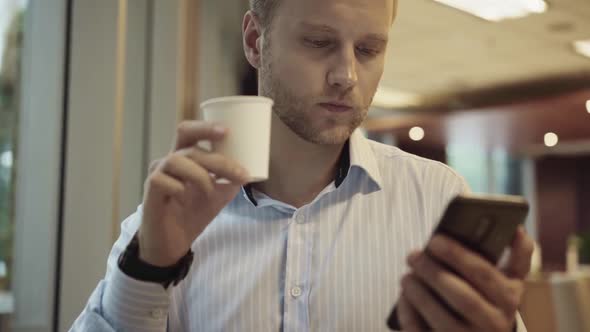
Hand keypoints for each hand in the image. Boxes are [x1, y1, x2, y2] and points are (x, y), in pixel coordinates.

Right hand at [138, 121, 250, 266]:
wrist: (173, 244)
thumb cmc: (192, 214)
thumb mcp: (218, 196)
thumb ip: (230, 182)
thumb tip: (246, 172)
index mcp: (186, 158)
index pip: (191, 132)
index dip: (205, 127)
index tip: (227, 131)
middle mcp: (169, 161)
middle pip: (187, 142)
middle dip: (216, 157)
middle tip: (237, 172)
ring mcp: (157, 174)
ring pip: (177, 160)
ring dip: (200, 175)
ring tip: (211, 193)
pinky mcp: (149, 190)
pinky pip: (162, 180)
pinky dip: (179, 189)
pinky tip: (185, 200)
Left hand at [398, 227, 533, 331]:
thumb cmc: (491, 302)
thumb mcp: (509, 282)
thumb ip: (517, 256)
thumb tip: (517, 229)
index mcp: (509, 300)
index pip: (484, 274)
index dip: (458, 255)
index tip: (435, 240)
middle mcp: (494, 324)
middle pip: (462, 296)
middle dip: (433, 272)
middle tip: (413, 255)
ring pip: (441, 317)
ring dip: (419, 293)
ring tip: (407, 277)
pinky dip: (410, 314)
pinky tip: (404, 298)